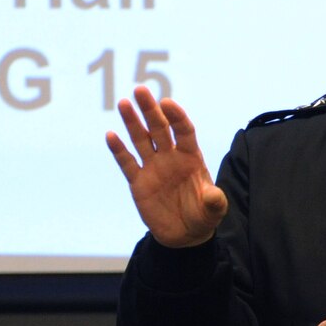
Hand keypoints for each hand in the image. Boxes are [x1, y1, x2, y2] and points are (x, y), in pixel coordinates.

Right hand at [106, 86, 228, 247]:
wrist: (184, 235)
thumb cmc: (202, 217)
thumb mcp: (213, 211)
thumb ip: (214, 202)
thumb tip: (214, 195)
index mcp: (190, 157)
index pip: (183, 131)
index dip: (176, 117)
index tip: (167, 103)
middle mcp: (170, 157)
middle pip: (159, 128)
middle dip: (150, 109)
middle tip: (140, 90)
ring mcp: (153, 168)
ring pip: (141, 139)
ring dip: (132, 122)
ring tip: (123, 103)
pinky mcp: (139, 182)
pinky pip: (128, 162)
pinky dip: (119, 150)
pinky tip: (111, 135)